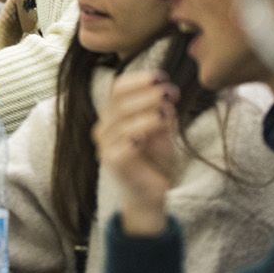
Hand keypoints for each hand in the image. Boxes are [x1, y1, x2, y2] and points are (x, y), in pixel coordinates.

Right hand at [94, 70, 181, 236]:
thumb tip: (165, 99)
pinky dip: (141, 133)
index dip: (138, 80)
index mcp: (113, 116)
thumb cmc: (156, 161)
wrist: (150, 195)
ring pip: (123, 121)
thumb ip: (161, 116)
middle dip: (147, 94)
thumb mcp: (163, 133)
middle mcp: (103, 128)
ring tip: (168, 112)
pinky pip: (125, 143)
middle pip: (119, 102)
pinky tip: (155, 130)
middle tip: (170, 92)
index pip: (118, 89)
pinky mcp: (112, 162)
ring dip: (148, 113)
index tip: (162, 77)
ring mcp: (105, 145)